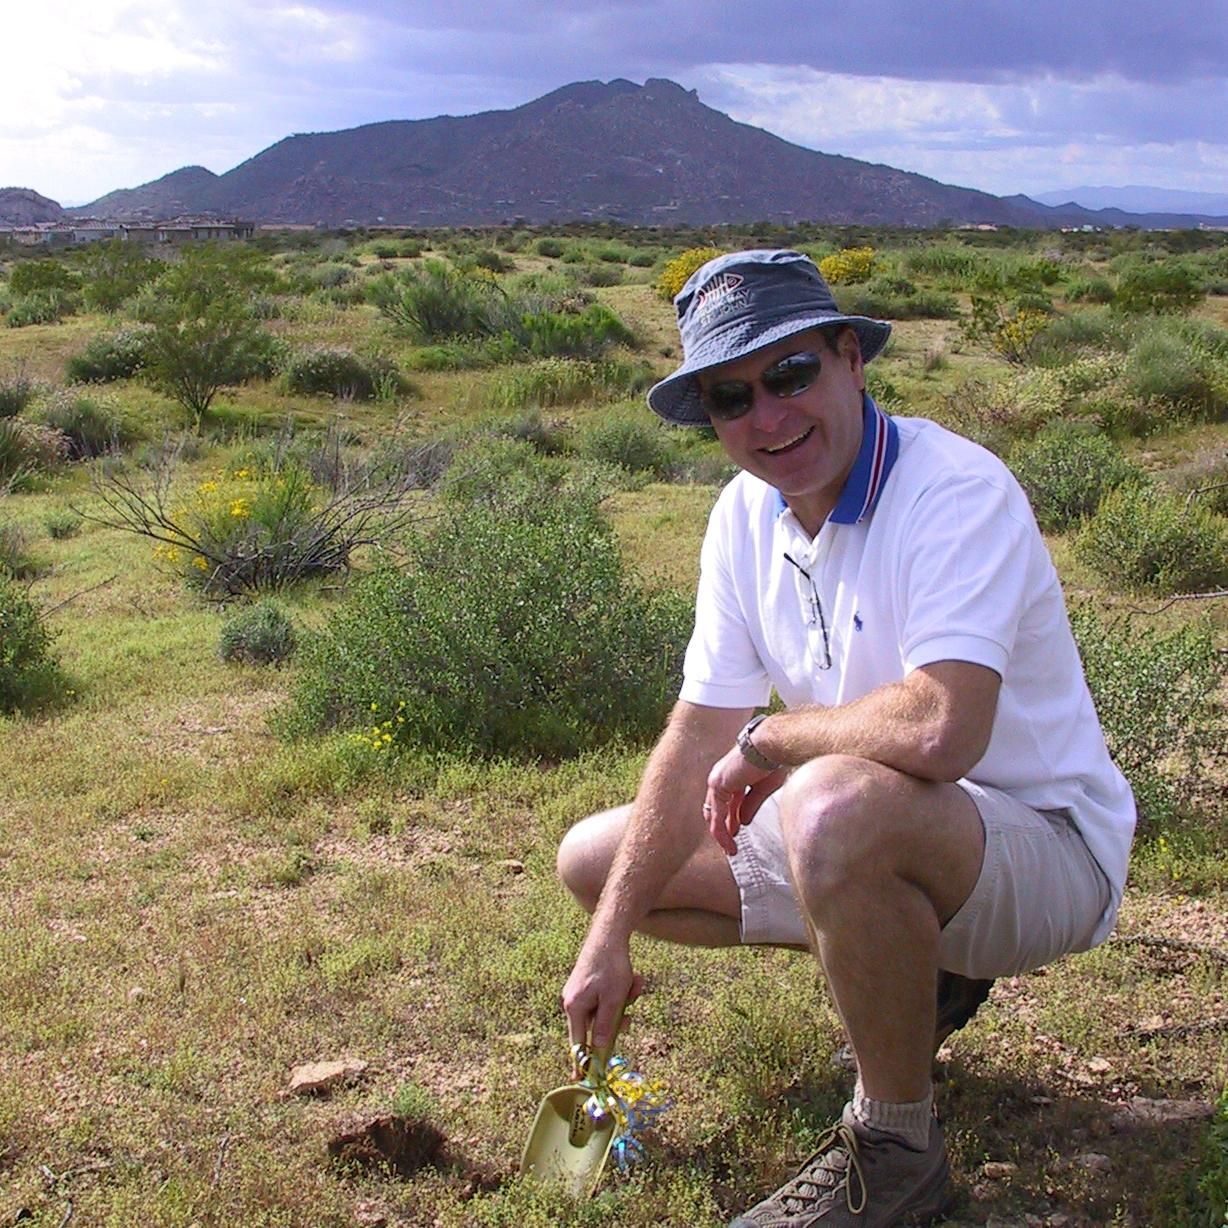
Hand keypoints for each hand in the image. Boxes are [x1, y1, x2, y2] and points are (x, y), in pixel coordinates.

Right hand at [561, 938, 642, 1060]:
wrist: (609, 933)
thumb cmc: (611, 966)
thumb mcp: (613, 1000)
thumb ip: (605, 1029)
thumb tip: (598, 1054)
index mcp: (575, 1008)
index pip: (577, 1045)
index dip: (582, 1063)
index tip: (581, 1082)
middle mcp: (573, 1002)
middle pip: (596, 1027)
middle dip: (618, 1019)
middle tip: (630, 1010)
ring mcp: (580, 993)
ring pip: (606, 1011)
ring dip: (623, 1002)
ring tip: (633, 983)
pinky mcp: (588, 985)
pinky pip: (607, 998)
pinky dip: (620, 992)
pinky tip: (630, 979)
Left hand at [704, 743, 787, 855]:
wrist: (770, 746)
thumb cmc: (771, 760)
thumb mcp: (761, 788)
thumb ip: (750, 805)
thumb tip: (744, 821)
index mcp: (733, 775)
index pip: (726, 802)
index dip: (730, 818)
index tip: (736, 832)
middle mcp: (721, 777)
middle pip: (716, 808)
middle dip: (723, 828)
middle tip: (730, 845)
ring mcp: (717, 781)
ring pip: (714, 814)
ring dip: (722, 834)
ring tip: (730, 849)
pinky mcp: (718, 786)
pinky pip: (717, 814)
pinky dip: (722, 830)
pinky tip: (729, 841)